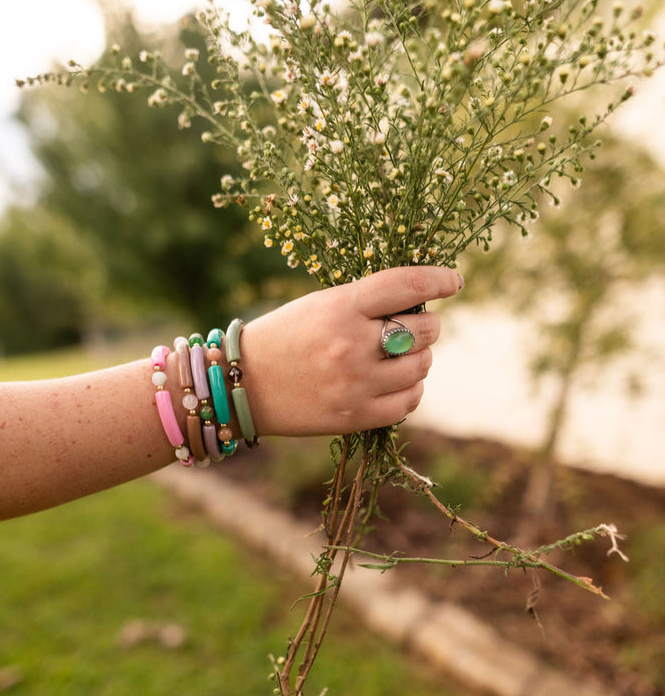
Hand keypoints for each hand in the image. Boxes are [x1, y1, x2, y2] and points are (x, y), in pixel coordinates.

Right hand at [241, 266, 463, 435]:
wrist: (242, 385)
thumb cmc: (283, 336)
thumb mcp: (319, 305)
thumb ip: (365, 303)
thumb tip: (418, 304)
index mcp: (340, 307)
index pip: (406, 285)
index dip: (439, 279)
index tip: (454, 281)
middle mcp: (352, 344)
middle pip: (424, 330)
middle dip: (428, 324)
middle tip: (416, 325)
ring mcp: (355, 383)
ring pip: (422, 366)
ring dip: (420, 357)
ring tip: (400, 355)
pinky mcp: (355, 416)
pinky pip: (409, 401)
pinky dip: (412, 388)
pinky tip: (397, 381)